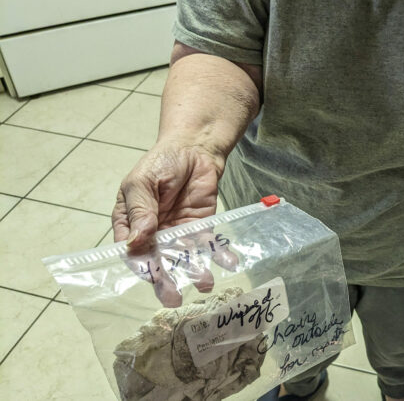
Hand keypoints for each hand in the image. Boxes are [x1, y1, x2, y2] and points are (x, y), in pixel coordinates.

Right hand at [112, 142, 237, 306]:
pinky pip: (209, 245)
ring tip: (204, 283)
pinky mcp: (202, 228)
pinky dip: (218, 255)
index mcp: (130, 223)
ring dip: (194, 271)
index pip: (132, 251)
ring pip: (184, 258)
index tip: (150, 276)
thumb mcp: (142, 182)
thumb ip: (140, 210)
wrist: (194, 149)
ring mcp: (179, 233)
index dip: (140, 265)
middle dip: (166, 281)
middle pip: (159, 261)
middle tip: (173, 299)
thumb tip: (135, 240)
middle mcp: (154, 234)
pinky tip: (228, 263)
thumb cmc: (161, 163)